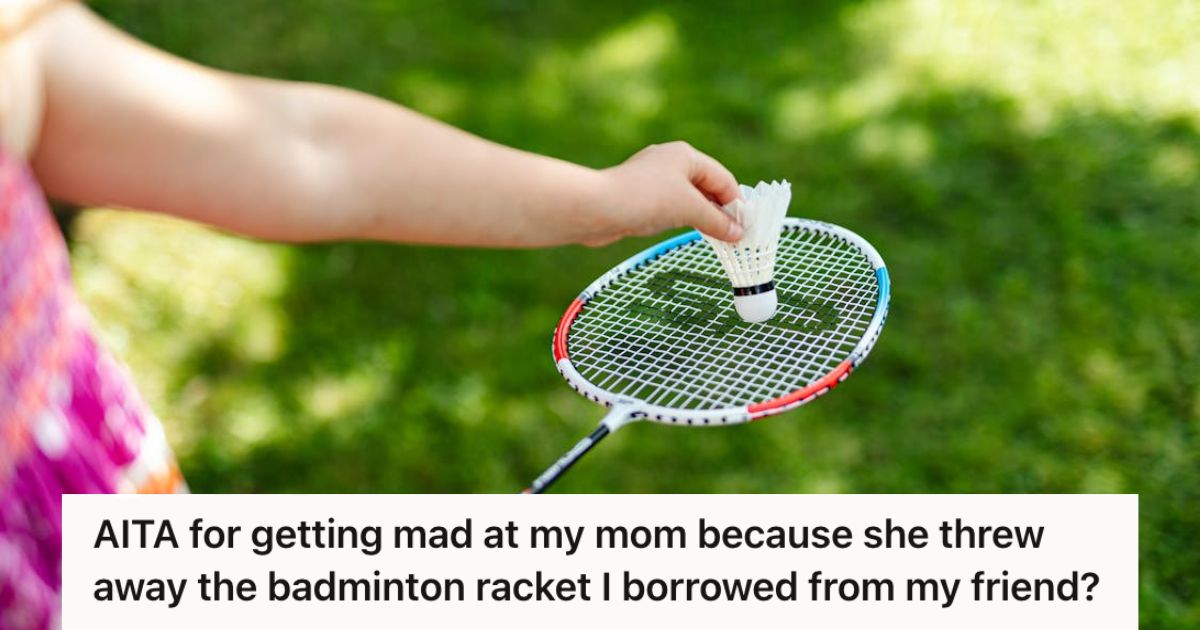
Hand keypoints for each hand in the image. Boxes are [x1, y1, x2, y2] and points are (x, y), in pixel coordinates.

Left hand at [585, 142, 743, 246]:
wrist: (596, 208)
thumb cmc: (645, 199)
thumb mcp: (689, 209)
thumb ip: (716, 221)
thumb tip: (738, 233)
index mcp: (685, 155)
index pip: (723, 179)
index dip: (737, 204)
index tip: (747, 228)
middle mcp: (670, 162)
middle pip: (706, 186)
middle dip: (721, 210)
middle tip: (734, 236)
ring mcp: (653, 179)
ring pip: (687, 198)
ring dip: (702, 216)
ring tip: (716, 238)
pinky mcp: (640, 196)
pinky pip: (670, 207)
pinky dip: (683, 219)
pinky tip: (687, 231)